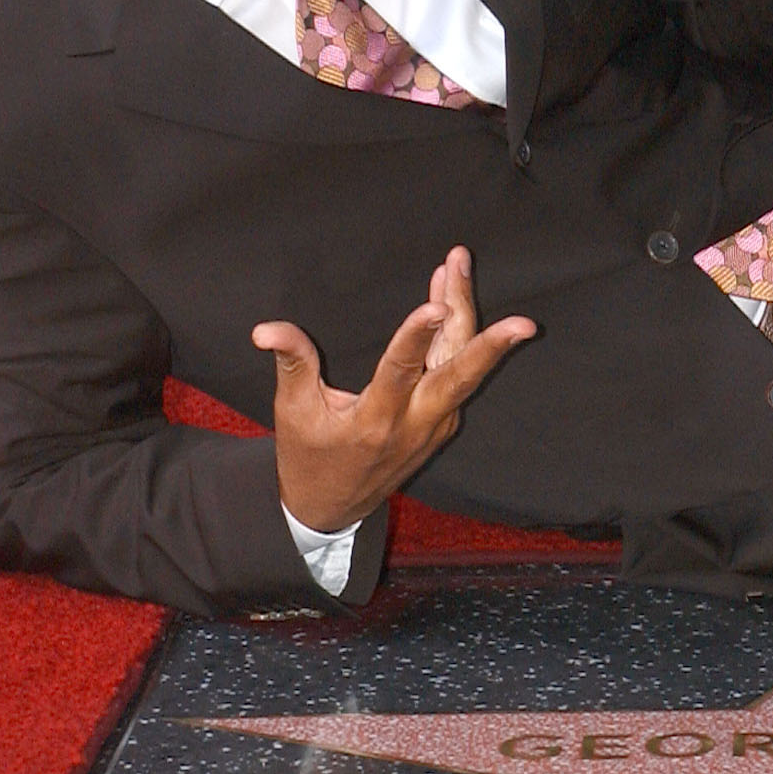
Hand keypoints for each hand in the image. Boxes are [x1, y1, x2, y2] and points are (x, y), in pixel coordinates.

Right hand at [256, 247, 535, 535]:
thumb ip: (291, 365)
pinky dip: (460, 335)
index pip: (401, 372)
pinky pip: (457, 373)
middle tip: (506, 307)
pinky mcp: (443, 421)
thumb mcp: (293, 413)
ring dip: (465, 315)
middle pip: (458, 372)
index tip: (435, 303)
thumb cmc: (308, 457)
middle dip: (484, 335)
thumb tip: (266, 329)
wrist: (333, 509)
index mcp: (375, 422)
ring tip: (457, 265)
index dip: (417, 337)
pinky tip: (451, 297)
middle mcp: (416, 424)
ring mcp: (436, 424)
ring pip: (462, 365)